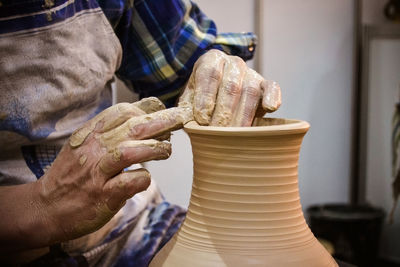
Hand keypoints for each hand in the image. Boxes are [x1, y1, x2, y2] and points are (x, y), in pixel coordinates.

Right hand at [30, 98, 191, 245]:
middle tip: (180, 119)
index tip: (164, 110)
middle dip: (161, 120)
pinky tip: (144, 178)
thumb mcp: (85, 145)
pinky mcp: (102, 196)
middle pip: (132, 127)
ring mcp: (97, 173)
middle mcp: (94, 150)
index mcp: (90, 134)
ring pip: (129, 152)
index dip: (147, 108)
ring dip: (154, 148)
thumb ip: (110, 131)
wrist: (46, 208)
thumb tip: (144, 114)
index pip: (121, 111)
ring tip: (166, 150)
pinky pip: (128, 183)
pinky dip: (142, 179)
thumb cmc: (72, 175)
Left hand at [178, 49, 280, 125]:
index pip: (209, 75)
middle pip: (231, 86)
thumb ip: (183, 110)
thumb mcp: (188, 101)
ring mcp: (251, 73)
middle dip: (223, 112)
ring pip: (250, 90)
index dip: (205, 97)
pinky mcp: (266, 84)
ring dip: (243, 115)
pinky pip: (272, 88)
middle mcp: (233, 63)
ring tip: (234, 134)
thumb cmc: (200, 99)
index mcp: (211, 60)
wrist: (217, 92)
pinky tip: (269, 109)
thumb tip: (175, 124)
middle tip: (217, 132)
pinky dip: (272, 97)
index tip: (201, 119)